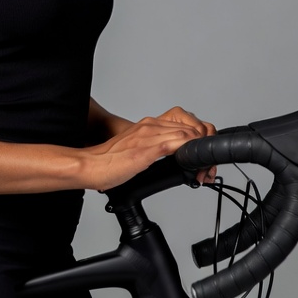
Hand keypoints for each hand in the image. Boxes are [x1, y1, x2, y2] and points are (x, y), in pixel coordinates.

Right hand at [86, 107, 214, 191]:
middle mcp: (149, 125)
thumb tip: (168, 161)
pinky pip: (176, 142)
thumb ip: (152, 150)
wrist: (91, 165)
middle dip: (202, 146)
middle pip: (189, 127)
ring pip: (186, 133)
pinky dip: (189, 150)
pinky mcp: (146, 148)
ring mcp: (148, 135)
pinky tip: (193, 162)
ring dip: (199, 151)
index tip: (200, 160)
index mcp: (147, 125)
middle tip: (206, 169)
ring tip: (203, 171)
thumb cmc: (109, 162)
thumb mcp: (136, 151)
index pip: (182, 126)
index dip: (196, 141)